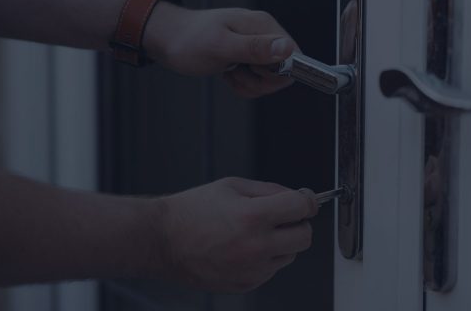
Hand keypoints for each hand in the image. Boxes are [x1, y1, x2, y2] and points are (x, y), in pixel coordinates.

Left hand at [146, 3, 298, 96]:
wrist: (167, 39)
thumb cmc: (188, 40)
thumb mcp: (221, 46)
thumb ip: (255, 48)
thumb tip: (287, 49)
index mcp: (263, 26)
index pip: (294, 56)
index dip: (277, 72)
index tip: (253, 71)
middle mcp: (263, 34)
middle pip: (283, 71)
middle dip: (260, 81)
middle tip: (236, 71)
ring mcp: (256, 47)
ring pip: (269, 80)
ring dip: (249, 84)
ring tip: (228, 71)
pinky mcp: (248, 58)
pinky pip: (257, 81)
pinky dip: (242, 84)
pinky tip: (227, 74)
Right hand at [152, 177, 317, 292]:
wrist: (163, 240)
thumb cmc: (193, 210)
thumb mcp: (233, 186)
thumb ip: (270, 190)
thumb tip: (298, 197)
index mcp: (252, 216)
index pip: (302, 208)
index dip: (308, 200)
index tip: (305, 199)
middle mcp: (255, 246)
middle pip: (305, 237)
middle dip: (298, 223)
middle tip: (282, 216)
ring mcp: (251, 270)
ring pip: (290, 255)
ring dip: (281, 243)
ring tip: (253, 232)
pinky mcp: (245, 284)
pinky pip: (271, 270)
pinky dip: (265, 258)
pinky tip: (242, 248)